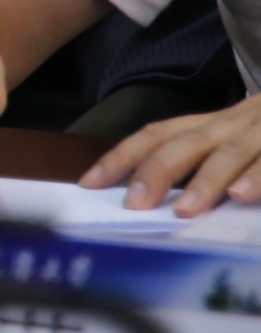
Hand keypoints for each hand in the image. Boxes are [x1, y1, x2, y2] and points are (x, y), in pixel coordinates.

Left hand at [80, 94, 260, 215]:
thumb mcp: (232, 140)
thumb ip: (201, 161)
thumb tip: (147, 191)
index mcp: (211, 124)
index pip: (157, 134)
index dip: (121, 155)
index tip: (89, 182)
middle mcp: (232, 123)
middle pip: (186, 141)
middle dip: (155, 171)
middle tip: (131, 204)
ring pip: (231, 152)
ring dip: (206, 180)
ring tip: (184, 210)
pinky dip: (258, 177)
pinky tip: (242, 197)